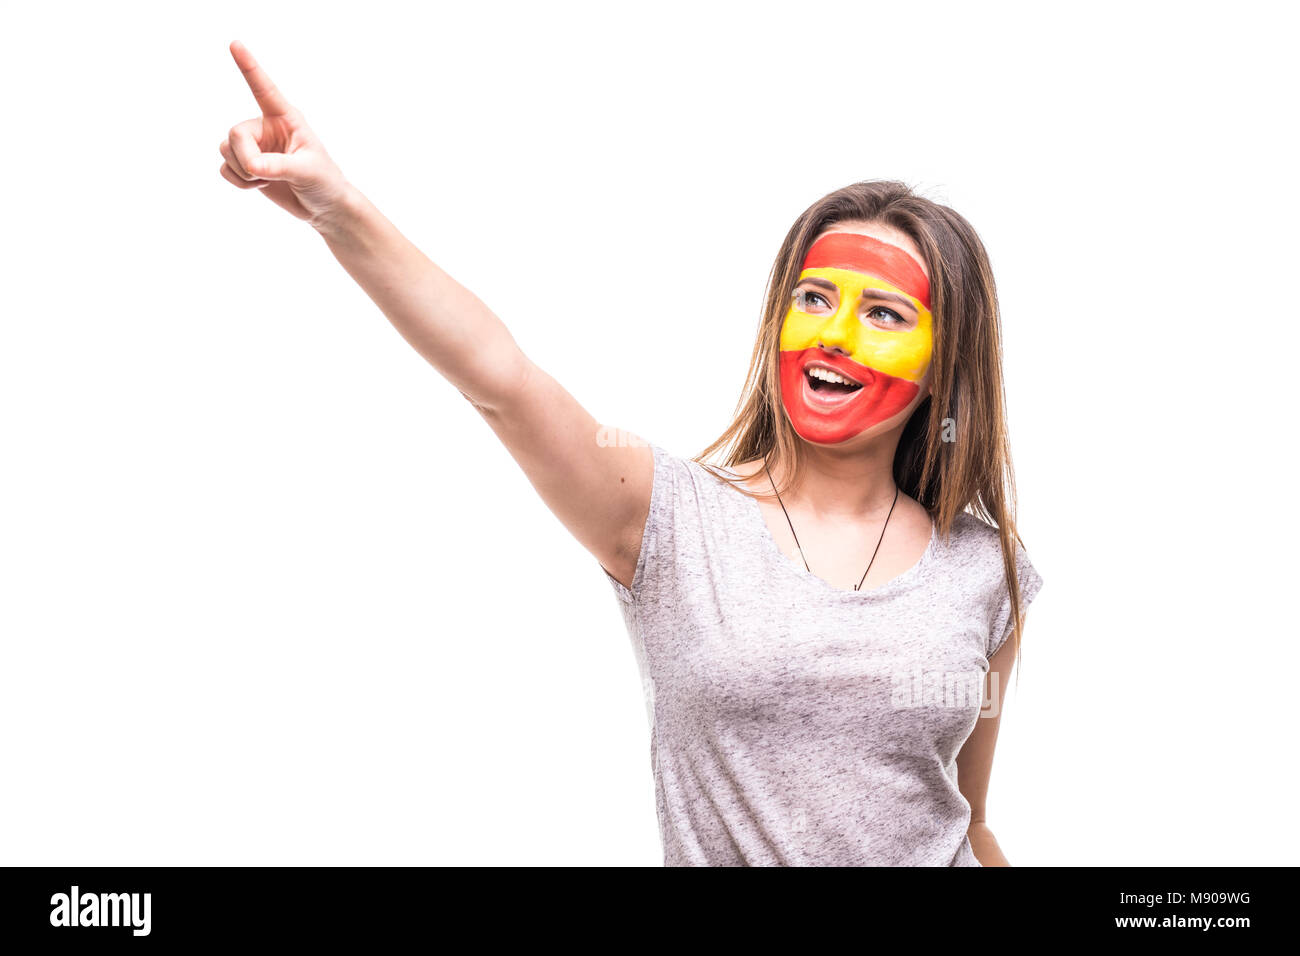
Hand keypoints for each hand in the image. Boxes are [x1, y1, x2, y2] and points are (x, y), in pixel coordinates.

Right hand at [219, 40, 350, 227]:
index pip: (264, 89)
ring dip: (243, 172)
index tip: (235, 44)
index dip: (249, 67)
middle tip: (262, 174)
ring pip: (226, 150)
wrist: (323, 207)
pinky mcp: (247, 165)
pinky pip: (225, 168)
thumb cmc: (324, 182)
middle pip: (235, 133)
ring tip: (267, 179)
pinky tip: (259, 186)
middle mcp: (266, 127)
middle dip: (246, 157)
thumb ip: (279, 166)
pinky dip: (238, 181)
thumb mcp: (307, 171)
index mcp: (286, 118)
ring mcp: (255, 146)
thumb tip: (252, 166)